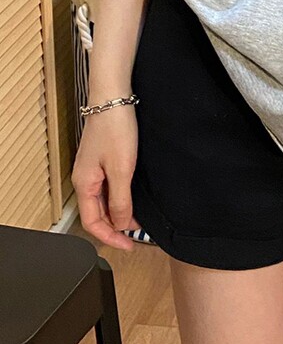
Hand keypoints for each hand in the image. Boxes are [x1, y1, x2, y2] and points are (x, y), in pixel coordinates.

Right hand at [72, 107, 142, 249]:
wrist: (114, 98)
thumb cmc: (115, 129)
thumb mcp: (121, 169)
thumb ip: (120, 200)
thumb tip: (120, 225)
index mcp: (84, 183)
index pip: (92, 222)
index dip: (110, 238)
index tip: (128, 245)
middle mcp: (85, 178)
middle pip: (97, 213)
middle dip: (115, 228)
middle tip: (135, 237)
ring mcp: (93, 168)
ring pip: (103, 200)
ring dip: (118, 213)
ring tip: (137, 220)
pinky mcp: (102, 158)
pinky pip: (108, 187)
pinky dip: (119, 197)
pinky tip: (132, 198)